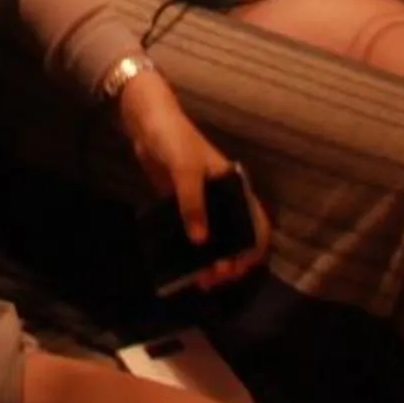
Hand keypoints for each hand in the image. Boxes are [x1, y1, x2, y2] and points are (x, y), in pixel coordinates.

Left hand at [116, 70, 270, 289]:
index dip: (254, 248)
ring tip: (201, 280)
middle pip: (236, 238)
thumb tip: (199, 241)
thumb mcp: (185, 169)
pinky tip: (184, 266)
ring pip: (214, 240)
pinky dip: (192, 252)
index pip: (257, 222)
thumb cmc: (174, 140)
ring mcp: (202, 204)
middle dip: (231, 261)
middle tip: (215, 279)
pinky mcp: (181, 207)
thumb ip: (192, 203)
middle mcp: (223, 198)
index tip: (241, 266)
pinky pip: (192, 234)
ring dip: (211, 261)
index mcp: (234, 187)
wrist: (146, 122)